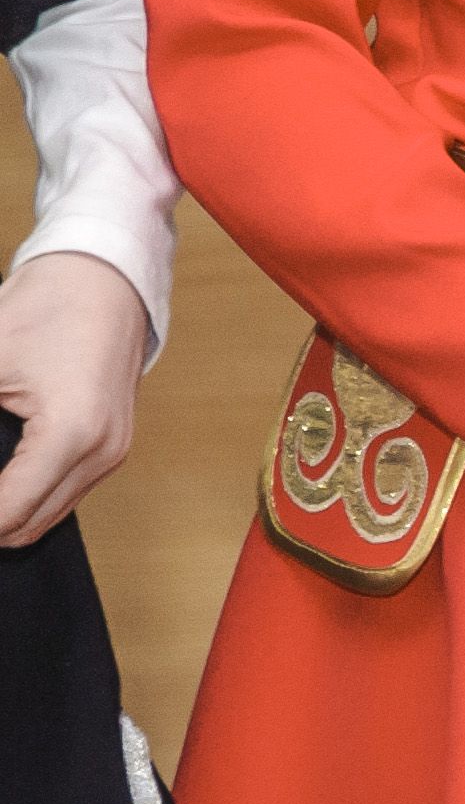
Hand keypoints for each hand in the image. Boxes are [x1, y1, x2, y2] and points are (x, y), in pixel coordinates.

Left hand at [0, 252, 149, 546]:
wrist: (103, 277)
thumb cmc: (46, 307)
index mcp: (72, 433)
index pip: (6, 512)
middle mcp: (102, 451)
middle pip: (25, 526)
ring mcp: (113, 451)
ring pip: (44, 517)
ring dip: (4, 513)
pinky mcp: (113, 446)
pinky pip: (62, 495)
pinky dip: (25, 498)